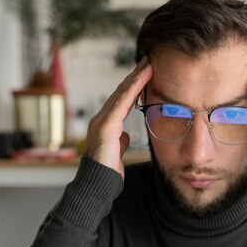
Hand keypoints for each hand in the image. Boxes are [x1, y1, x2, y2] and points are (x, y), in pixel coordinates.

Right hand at [84, 56, 152, 177]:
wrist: (97, 186)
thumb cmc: (107, 173)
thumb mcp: (117, 152)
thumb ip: (120, 141)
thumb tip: (126, 135)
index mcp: (106, 125)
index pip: (123, 101)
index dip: (134, 86)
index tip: (147, 74)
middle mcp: (101, 119)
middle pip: (121, 92)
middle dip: (135, 76)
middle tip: (149, 61)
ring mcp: (101, 121)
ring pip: (121, 94)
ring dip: (135, 78)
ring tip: (148, 64)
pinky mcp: (105, 127)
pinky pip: (121, 103)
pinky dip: (132, 89)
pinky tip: (141, 79)